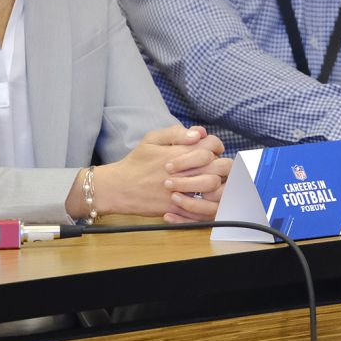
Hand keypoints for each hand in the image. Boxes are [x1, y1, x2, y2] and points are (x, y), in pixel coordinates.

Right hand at [85, 129, 229, 218]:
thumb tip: (199, 133)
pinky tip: (199, 198)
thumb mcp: (152, 139)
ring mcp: (182, 189)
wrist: (119, 187)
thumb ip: (176, 132)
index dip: (215, 146)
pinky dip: (206, 203)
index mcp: (179, 150)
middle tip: (212, 168)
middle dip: (220, 165)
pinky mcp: (178, 206)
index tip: (210, 151)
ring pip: (215, 187)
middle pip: (220, 166)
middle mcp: (184, 169)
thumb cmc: (137, 162)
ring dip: (216, 184)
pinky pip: (203, 208)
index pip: (212, 144)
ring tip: (208, 183)